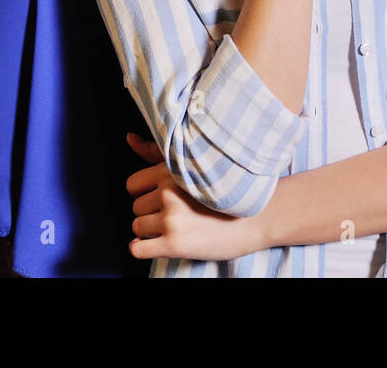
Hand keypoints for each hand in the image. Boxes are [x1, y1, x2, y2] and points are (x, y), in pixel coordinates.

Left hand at [124, 133, 265, 262]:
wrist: (258, 216)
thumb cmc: (226, 189)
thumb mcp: (192, 164)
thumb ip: (155, 152)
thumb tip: (128, 138)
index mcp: (170, 172)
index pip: (132, 185)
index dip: (146, 194)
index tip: (163, 198)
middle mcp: (168, 193)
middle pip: (135, 208)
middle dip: (151, 213)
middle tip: (176, 214)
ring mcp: (171, 219)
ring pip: (137, 227)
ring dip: (151, 231)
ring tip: (177, 227)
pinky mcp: (174, 244)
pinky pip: (138, 248)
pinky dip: (145, 248)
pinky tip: (161, 244)